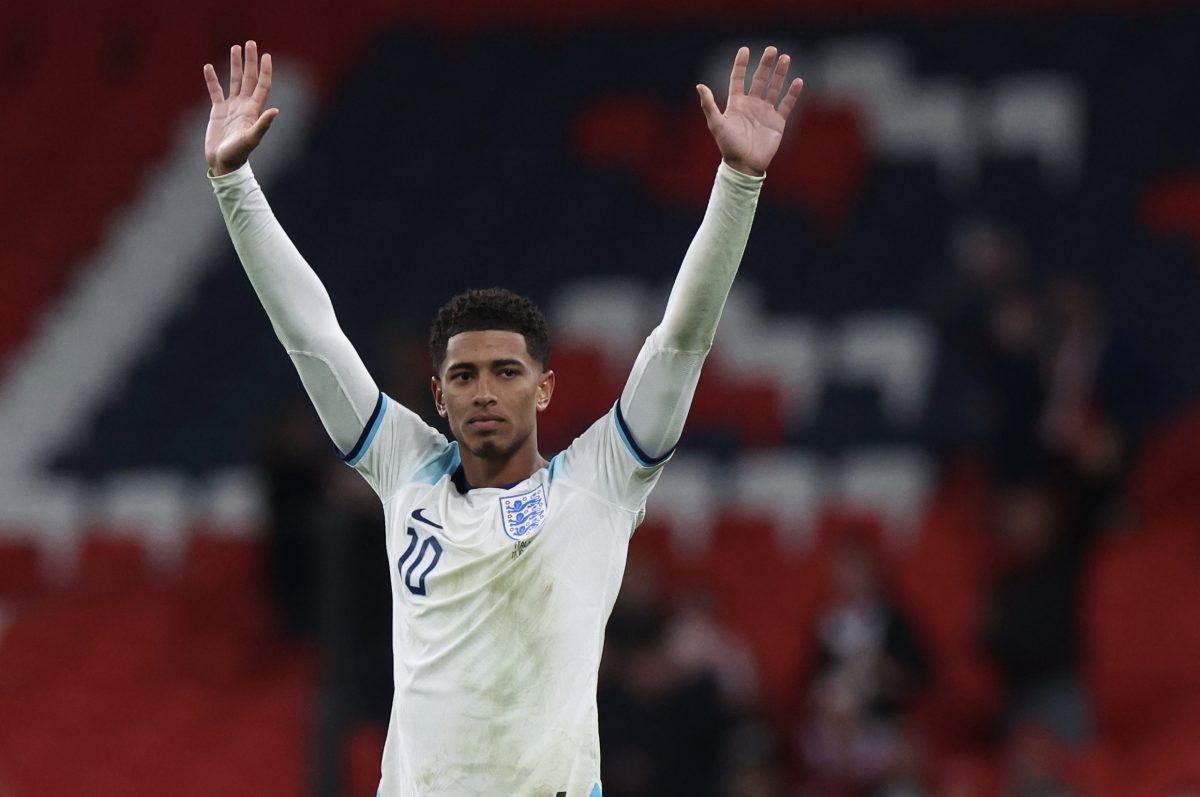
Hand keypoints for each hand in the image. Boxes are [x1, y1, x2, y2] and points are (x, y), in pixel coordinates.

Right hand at [203, 41, 278, 175]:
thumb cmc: (238, 154)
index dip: (265, 70)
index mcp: (253, 110)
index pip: (262, 85)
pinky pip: (215, 91)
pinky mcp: (218, 111)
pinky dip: (212, 79)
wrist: (223, 163)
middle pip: (249, 78)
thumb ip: (263, 124)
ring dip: (235, 65)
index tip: (267, 55)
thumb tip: (276, 110)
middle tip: (250, 42)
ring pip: (234, 81)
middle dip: (250, 61)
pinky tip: (209, 67)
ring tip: (235, 48)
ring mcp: (231, 107)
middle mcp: (244, 105)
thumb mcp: (252, 138)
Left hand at [697, 46, 803, 176]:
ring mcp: (765, 112)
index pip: (738, 79)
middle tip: (772, 50)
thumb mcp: (716, 124)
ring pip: (774, 88)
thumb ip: (708, 105)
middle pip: (759, 79)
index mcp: (736, 103)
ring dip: (780, 74)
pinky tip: (797, 81)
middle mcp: (751, 105)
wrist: (744, 165)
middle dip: (766, 65)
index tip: (745, 49)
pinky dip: (792, 93)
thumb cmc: (728, 146)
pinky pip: (786, 104)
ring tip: (786, 58)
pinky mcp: (777, 122)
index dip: (741, 64)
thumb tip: (699, 86)